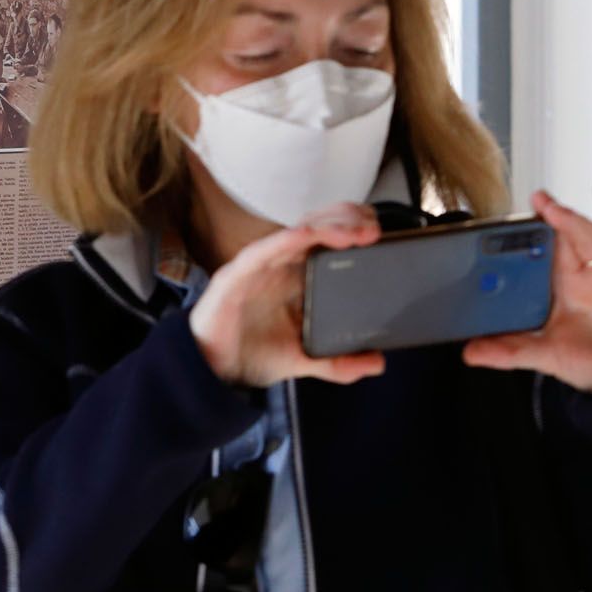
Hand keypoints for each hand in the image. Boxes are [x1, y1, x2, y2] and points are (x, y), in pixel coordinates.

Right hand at [190, 203, 386, 387]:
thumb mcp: (305, 358)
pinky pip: (261, 251)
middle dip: (346, 220)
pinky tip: (306, 236)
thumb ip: (340, 362)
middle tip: (373, 228)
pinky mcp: (236, 275)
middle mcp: (280, 265)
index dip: (352, 228)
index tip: (379, 232)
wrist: (213, 370)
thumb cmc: (252, 352)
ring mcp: (258, 267)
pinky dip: (284, 240)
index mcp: (297, 277)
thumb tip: (377, 363)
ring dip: (324, 227)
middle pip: (316, 226)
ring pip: (293, 233)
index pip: (327, 238)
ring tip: (354, 232)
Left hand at [463, 182, 591, 394]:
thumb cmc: (590, 362)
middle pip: (581, 234)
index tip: (528, 207)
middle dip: (563, 215)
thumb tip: (469, 354)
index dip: (542, 226)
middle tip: (543, 200)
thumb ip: (511, 352)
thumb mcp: (547, 356)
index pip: (553, 245)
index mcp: (568, 282)